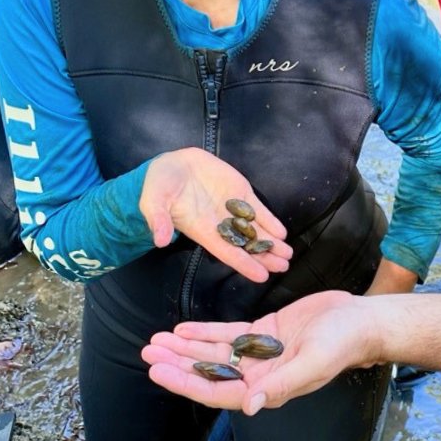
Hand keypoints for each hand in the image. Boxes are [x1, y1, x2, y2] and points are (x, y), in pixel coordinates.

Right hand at [139, 148, 292, 282]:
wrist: (172, 164)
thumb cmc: (160, 185)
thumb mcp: (153, 201)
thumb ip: (158, 219)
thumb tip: (160, 240)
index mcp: (201, 229)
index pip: (225, 251)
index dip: (244, 263)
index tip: (261, 276)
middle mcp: (219, 222)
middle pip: (245, 244)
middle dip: (264, 256)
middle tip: (283, 267)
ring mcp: (231, 207)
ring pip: (255, 229)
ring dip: (271, 242)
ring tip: (287, 255)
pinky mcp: (239, 191)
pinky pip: (257, 210)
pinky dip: (269, 221)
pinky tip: (281, 233)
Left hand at [141, 290, 381, 413]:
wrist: (360, 321)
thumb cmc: (342, 345)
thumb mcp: (313, 363)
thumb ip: (282, 384)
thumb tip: (249, 405)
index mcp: (267, 389)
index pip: (217, 391)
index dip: (185, 383)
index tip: (158, 371)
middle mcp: (258, 375)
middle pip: (208, 372)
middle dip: (177, 364)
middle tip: (147, 352)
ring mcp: (260, 353)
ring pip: (214, 353)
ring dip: (185, 348)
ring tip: (156, 340)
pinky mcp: (264, 331)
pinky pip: (228, 334)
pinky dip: (204, 332)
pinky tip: (183, 329)